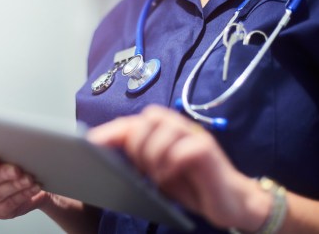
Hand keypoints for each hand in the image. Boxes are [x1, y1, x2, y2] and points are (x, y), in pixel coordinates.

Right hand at [0, 153, 49, 218]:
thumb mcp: (8, 155)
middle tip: (16, 170)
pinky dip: (23, 195)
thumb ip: (5, 151)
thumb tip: (14, 147)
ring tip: (28, 179)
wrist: (31, 183)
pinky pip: (10, 204)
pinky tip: (33, 188)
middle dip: (3, 174)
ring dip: (15, 186)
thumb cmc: (15, 164)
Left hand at [87, 105, 270, 230]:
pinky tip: (169, 177)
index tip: (89, 143)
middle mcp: (178, 127)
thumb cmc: (190, 184)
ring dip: (153, 154)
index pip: (132, 123)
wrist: (229, 200)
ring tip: (157, 175)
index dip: (110, 132)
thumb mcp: (158, 172)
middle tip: (142, 168)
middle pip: (146, 119)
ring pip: (162, 128)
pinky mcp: (207, 149)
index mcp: (164, 131)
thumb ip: (139, 159)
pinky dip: (171, 163)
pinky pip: (183, 148)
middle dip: (137, 144)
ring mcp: (194, 136)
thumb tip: (108, 157)